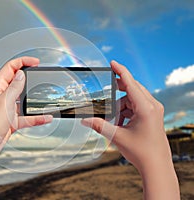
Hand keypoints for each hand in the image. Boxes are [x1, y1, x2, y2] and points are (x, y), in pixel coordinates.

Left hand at [0, 57, 52, 158]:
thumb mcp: (4, 103)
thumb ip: (14, 88)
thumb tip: (21, 74)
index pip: (10, 68)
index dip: (23, 62)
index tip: (36, 62)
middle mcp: (2, 96)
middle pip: (17, 81)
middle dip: (30, 78)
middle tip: (41, 75)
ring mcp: (7, 108)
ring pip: (23, 99)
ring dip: (34, 99)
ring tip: (44, 97)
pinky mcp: (12, 119)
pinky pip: (27, 116)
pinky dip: (36, 117)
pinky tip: (46, 118)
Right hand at [81, 61, 178, 198]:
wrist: (156, 166)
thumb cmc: (141, 151)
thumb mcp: (117, 136)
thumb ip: (99, 125)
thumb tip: (84, 120)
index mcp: (146, 108)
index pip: (131, 83)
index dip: (120, 71)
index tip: (112, 63)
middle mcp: (152, 106)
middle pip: (132, 89)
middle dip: (118, 92)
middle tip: (106, 92)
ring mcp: (154, 110)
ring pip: (133, 99)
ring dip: (121, 107)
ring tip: (115, 122)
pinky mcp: (153, 115)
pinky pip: (137, 106)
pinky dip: (126, 111)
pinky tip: (121, 123)